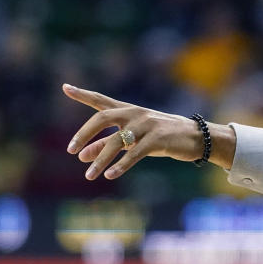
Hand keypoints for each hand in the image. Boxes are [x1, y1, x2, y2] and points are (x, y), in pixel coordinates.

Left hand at [63, 84, 224, 178]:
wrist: (196, 138)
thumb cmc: (162, 138)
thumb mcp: (133, 140)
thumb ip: (106, 145)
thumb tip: (81, 156)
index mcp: (128, 110)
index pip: (101, 100)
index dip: (83, 94)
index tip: (65, 87)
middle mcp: (135, 113)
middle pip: (104, 117)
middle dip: (85, 133)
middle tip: (71, 150)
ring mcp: (147, 125)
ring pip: (118, 140)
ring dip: (101, 159)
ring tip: (90, 176)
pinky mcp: (158, 139)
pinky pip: (135, 153)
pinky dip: (122, 165)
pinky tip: (111, 175)